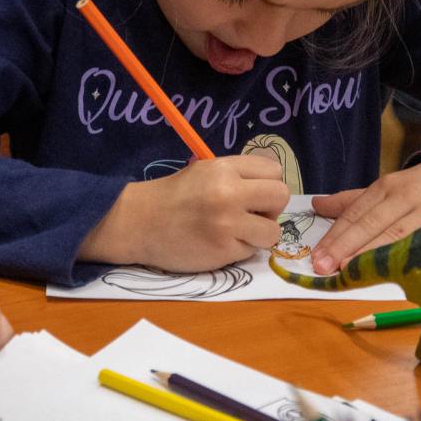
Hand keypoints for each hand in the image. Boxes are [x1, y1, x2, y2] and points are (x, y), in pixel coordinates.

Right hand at [80, 155, 290, 271]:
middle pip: (281, 196)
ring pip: (273, 231)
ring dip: (260, 234)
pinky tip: (220, 244)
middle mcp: (229, 192)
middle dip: (271, 208)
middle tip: (252, 215)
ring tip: (238, 233)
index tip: (254, 194)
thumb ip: (237, 175)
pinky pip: (252, 251)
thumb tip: (270, 188)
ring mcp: (227, 224)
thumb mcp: (204, 171)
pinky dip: (240, 250)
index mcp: (224, 168)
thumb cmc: (172, 196)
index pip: (273, 170)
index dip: (268, 184)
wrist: (139, 223)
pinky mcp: (223, 251)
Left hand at [310, 154, 420, 273]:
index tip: (316, 257)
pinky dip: (419, 258)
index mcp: (387, 188)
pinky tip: (403, 273)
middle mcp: (409, 197)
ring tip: (352, 269)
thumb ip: (352, 201)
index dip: (336, 237)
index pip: (356, 214)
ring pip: (403, 235)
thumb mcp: (388, 187)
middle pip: (375, 224)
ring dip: (377, 254)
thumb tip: (315, 206)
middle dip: (349, 246)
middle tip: (325, 267)